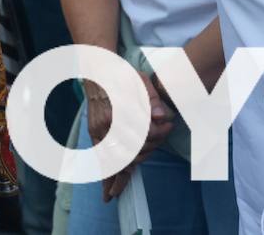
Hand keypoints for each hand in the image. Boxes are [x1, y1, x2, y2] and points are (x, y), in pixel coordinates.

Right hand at [84, 72, 173, 201]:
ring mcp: (99, 131)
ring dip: (120, 177)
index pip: (144, 132)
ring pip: (114, 160)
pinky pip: (103, 159)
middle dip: (147, 151)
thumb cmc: (121, 74)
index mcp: (119, 108)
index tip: (169, 126)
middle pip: (131, 149)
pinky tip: (109, 191)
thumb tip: (163, 117)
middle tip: (161, 140)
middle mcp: (107, 123)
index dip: (159, 133)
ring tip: (117, 193)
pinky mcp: (94, 134)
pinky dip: (107, 176)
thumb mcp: (140, 80)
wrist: (96, 71)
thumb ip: (152, 99)